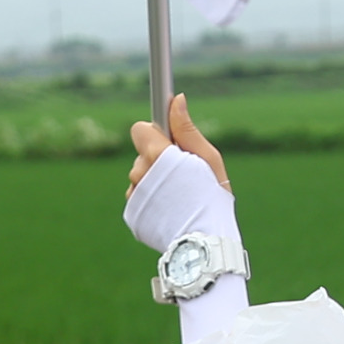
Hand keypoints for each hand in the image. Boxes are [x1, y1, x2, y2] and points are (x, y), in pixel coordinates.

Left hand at [124, 94, 235, 254]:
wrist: (204, 243)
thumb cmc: (212, 197)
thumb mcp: (207, 158)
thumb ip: (186, 129)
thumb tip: (176, 100)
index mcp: (157, 155)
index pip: (140, 129)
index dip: (157, 134)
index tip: (170, 141)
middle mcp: (139, 173)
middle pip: (143, 154)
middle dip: (159, 160)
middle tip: (183, 175)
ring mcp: (133, 196)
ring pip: (140, 177)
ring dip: (154, 181)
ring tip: (178, 196)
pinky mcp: (132, 214)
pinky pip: (138, 197)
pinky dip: (151, 200)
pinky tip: (169, 208)